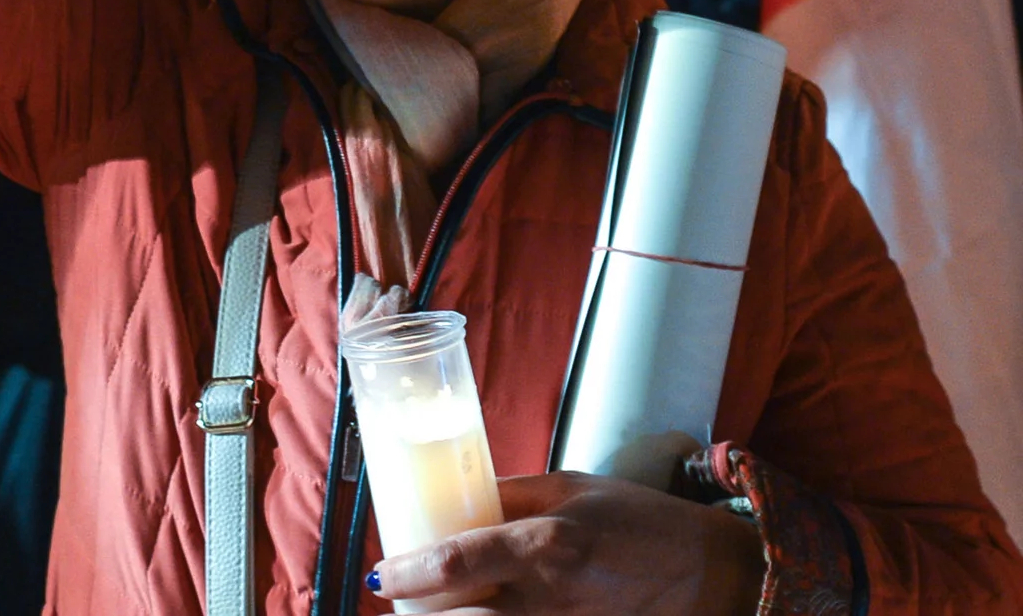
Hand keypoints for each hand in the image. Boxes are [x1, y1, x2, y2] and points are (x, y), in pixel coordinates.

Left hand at [370, 472, 763, 615]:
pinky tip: (476, 613)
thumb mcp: (568, 487)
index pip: (454, 563)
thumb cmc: (638, 520)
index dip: (406, 573)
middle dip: (419, 610)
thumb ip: (507, 495)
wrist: (710, 572)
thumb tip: (451, 498)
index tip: (380, 574)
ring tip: (430, 607)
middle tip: (399, 594)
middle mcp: (552, 596)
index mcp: (546, 543)